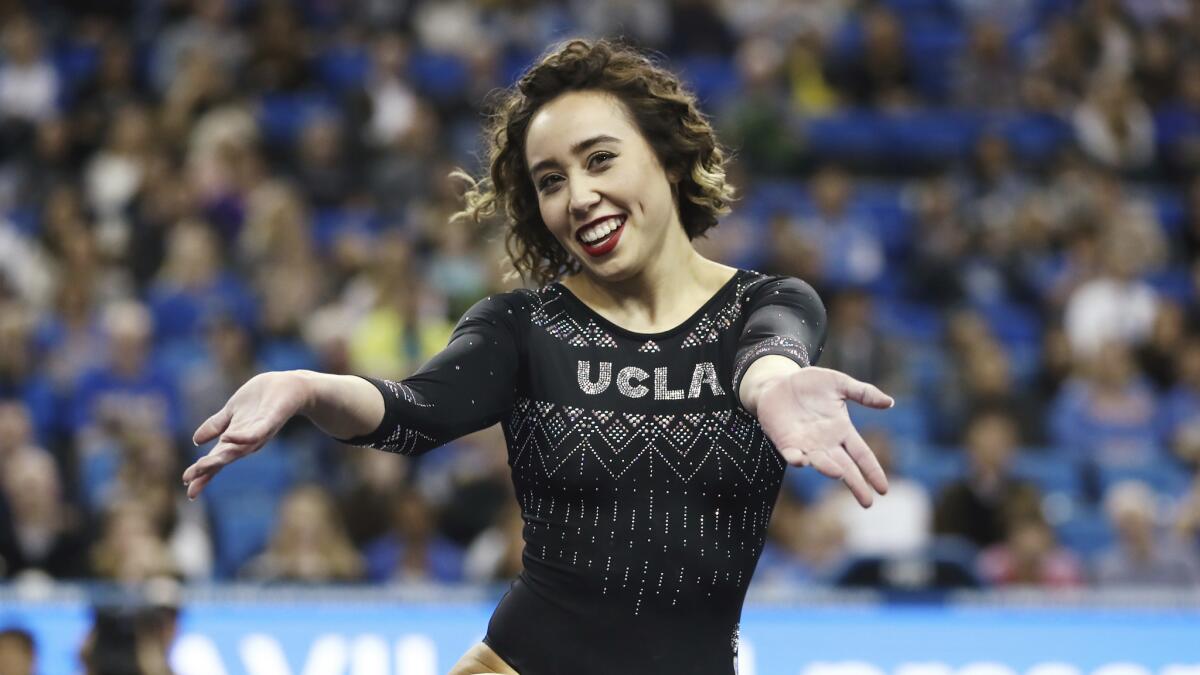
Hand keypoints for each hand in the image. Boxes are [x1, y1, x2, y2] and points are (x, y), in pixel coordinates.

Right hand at [182, 372, 308, 499]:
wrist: (291, 385)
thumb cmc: (262, 399)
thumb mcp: (232, 410)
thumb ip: (216, 425)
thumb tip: (195, 440)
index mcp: (236, 439)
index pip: (216, 458)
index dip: (202, 472)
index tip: (185, 483)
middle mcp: (247, 441)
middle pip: (223, 458)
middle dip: (206, 470)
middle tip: (188, 481)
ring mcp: (259, 432)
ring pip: (237, 449)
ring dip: (219, 457)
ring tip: (201, 465)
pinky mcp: (271, 421)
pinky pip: (257, 432)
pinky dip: (242, 437)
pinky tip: (227, 437)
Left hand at [753, 366, 893, 507]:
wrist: (778, 383)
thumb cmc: (810, 385)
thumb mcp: (839, 384)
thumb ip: (862, 393)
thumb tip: (890, 402)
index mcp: (842, 431)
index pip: (862, 454)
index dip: (872, 471)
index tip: (884, 489)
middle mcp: (826, 443)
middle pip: (845, 467)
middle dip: (856, 484)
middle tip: (867, 503)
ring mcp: (806, 445)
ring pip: (820, 462)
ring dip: (827, 469)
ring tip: (838, 474)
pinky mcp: (785, 443)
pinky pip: (792, 455)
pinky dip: (796, 459)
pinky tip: (801, 460)